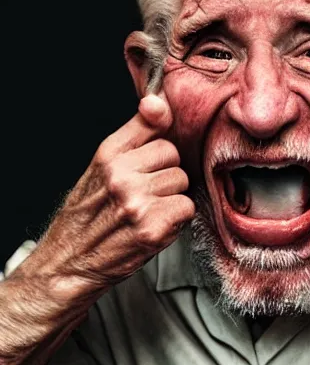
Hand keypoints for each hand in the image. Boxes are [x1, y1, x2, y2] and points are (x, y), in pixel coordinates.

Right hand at [14, 93, 194, 297]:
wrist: (68, 263)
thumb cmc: (88, 214)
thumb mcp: (102, 166)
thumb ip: (135, 133)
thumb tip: (158, 101)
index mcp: (108, 155)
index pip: (154, 121)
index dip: (157, 144)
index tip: (152, 157)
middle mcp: (121, 175)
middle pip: (174, 155)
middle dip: (164, 174)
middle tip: (144, 193)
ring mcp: (137, 201)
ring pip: (181, 181)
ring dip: (171, 197)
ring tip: (148, 209)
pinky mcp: (152, 228)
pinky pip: (186, 208)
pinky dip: (176, 219)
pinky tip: (155, 224)